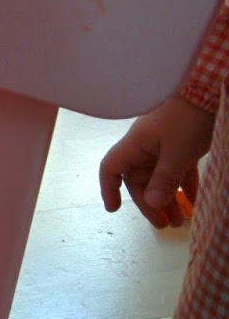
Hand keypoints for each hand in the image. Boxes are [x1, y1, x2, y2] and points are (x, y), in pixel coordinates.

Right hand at [98, 95, 213, 228]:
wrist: (210, 92)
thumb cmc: (187, 121)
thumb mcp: (177, 153)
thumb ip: (164, 180)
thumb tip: (151, 204)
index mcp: (135, 146)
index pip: (111, 169)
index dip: (109, 189)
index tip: (116, 210)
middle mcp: (145, 148)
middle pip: (139, 181)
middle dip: (150, 204)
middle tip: (164, 225)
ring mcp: (163, 147)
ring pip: (160, 179)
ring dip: (169, 200)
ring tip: (181, 222)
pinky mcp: (182, 147)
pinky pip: (178, 173)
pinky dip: (184, 189)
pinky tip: (194, 205)